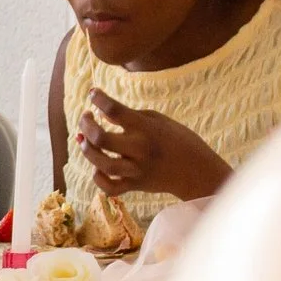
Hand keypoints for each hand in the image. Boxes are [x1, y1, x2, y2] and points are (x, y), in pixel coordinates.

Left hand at [76, 90, 232, 200]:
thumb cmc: (178, 139)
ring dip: (87, 150)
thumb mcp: (158, 120)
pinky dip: (98, 178)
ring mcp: (137, 169)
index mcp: (146, 128)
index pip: (114, 110)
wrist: (197, 170)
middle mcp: (139, 148)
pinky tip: (96, 167)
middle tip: (85, 117)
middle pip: (101, 138)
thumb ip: (130, 116)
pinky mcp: (136, 185)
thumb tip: (102, 113)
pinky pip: (110, 187)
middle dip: (86, 125)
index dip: (99, 98)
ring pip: (102, 164)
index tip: (93, 93)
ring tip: (83, 139)